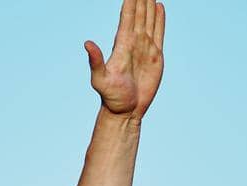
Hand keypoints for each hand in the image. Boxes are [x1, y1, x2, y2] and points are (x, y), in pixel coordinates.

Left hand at [84, 0, 165, 119]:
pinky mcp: (155, 56)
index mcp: (122, 44)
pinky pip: (158, 32)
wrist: (126, 112)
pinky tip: (159, 7)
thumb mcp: (100, 80)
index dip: (130, 1)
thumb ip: (95, 61)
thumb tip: (87, 43)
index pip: (127, 17)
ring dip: (149, 4)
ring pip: (148, 19)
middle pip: (138, 14)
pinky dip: (159, 19)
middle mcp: (134, 42)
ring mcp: (145, 47)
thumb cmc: (111, 98)